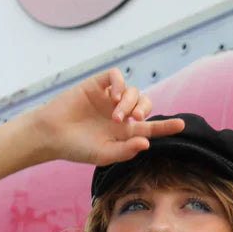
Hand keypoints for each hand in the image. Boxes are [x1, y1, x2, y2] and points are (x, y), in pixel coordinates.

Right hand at [32, 67, 184, 165]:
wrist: (51, 134)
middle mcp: (119, 114)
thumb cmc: (76, 148)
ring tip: (116, 116)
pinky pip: (116, 77)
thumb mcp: (103, 155)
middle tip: (133, 119)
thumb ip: (126, 151)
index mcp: (124, 132)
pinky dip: (120, 84)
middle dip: (144, 109)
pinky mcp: (96, 85)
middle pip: (145, 104)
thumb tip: (147, 143)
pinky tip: (114, 96)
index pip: (151, 128)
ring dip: (129, 102)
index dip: (166, 126)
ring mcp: (108, 99)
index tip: (181, 125)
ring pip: (133, 91)